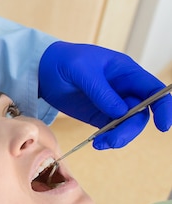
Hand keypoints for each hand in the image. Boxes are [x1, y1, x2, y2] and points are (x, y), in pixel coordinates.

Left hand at [39, 41, 171, 148]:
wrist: (44, 70)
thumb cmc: (65, 60)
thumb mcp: (81, 70)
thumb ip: (100, 90)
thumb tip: (120, 111)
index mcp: (126, 72)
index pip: (154, 90)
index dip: (163, 107)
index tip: (163, 126)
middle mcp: (124, 89)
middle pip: (141, 113)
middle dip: (131, 129)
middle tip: (113, 140)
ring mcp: (112, 104)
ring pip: (127, 125)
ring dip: (118, 137)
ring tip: (100, 143)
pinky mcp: (99, 115)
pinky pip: (111, 130)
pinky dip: (108, 138)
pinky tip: (97, 142)